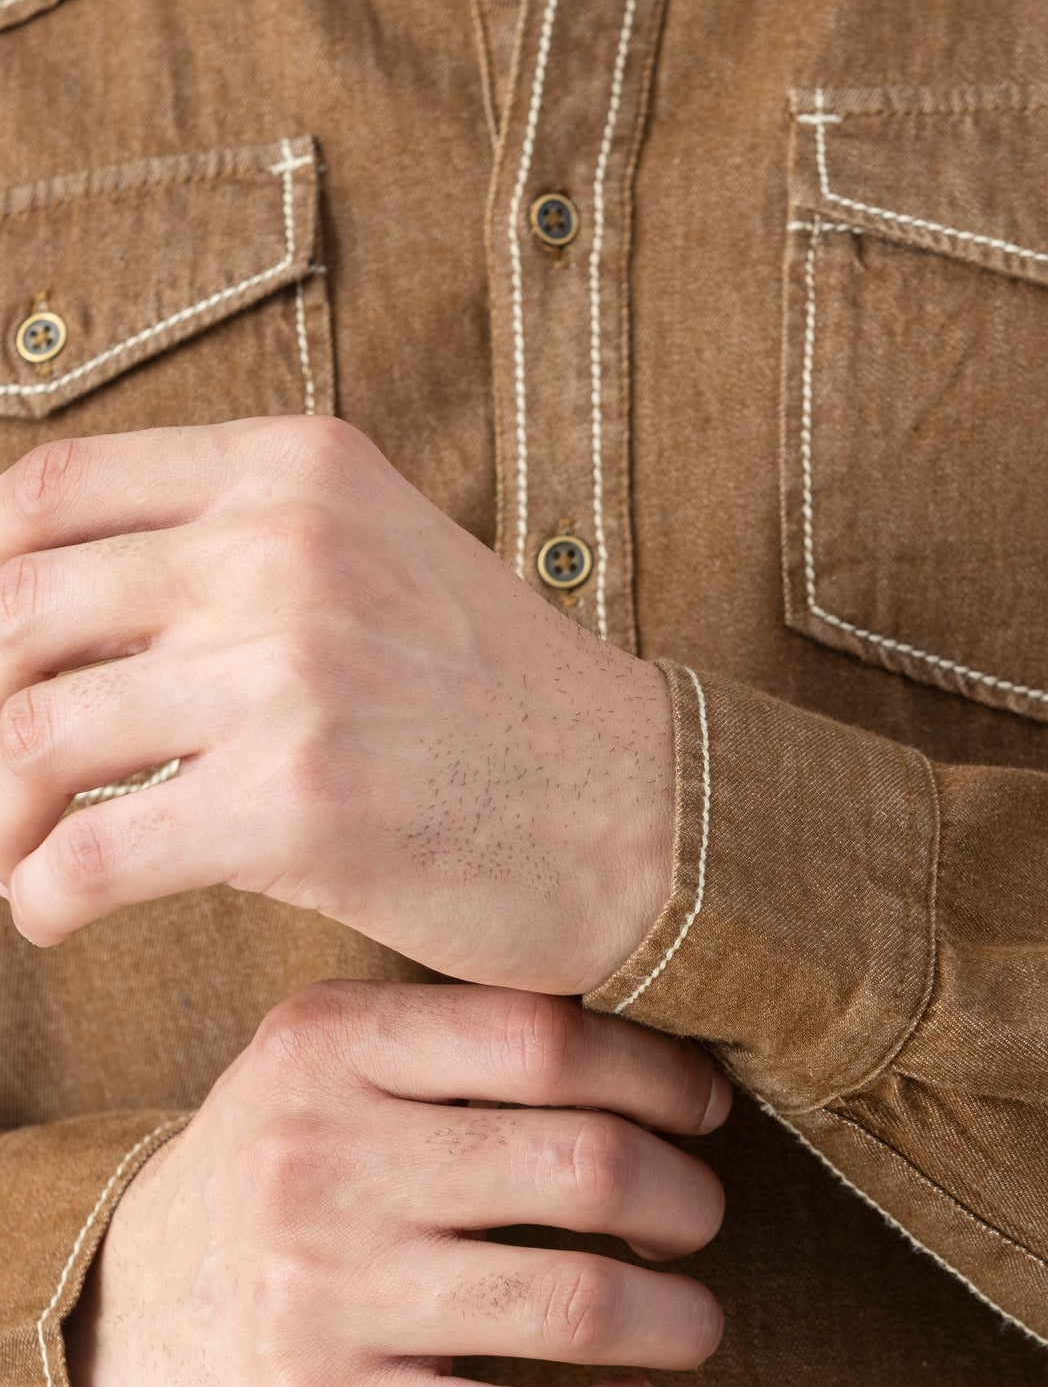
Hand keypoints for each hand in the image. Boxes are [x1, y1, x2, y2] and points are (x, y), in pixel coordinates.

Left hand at [0, 419, 673, 989]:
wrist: (645, 814)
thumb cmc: (497, 710)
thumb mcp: (375, 564)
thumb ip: (234, 553)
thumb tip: (46, 611)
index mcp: (296, 471)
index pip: (53, 491)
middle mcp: (284, 546)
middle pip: (18, 610)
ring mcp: (292, 670)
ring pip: (30, 734)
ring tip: (18, 856)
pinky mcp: (296, 802)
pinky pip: (87, 853)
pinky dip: (40, 895)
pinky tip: (53, 915)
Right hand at [64, 981, 728, 1386]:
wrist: (119, 1330)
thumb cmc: (278, 1178)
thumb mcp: (326, 1068)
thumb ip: (459, 1042)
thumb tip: (667, 1060)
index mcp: (328, 1046)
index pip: (546, 1038)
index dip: (660, 1076)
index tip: (703, 1111)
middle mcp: (318, 1160)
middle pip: (587, 1165)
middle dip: (687, 1199)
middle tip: (698, 1220)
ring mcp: (320, 1296)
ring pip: (576, 1304)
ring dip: (679, 1318)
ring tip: (694, 1320)